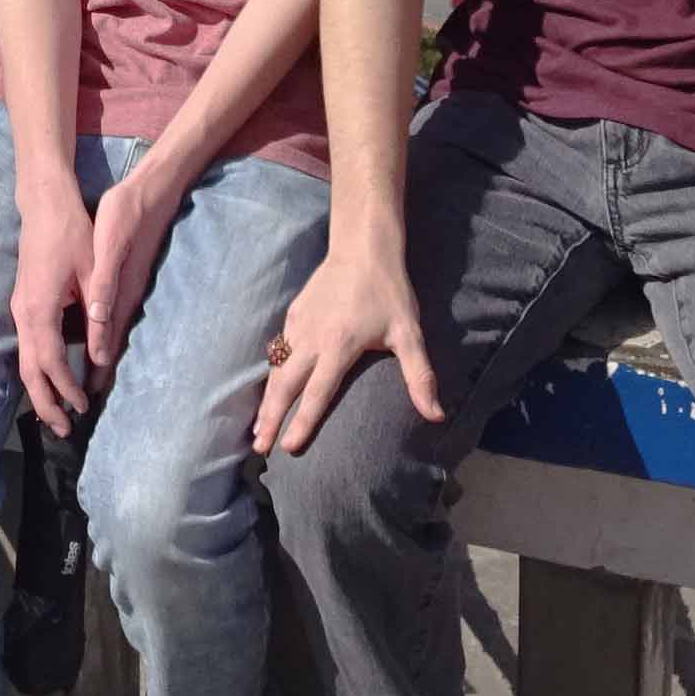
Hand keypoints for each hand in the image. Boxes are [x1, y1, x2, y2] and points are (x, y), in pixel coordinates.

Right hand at [8, 179, 96, 434]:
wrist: (44, 204)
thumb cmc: (71, 233)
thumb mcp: (91, 270)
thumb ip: (95, 313)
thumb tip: (100, 355)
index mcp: (39, 308)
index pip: (50, 361)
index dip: (66, 389)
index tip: (84, 407)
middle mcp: (24, 313)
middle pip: (30, 369)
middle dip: (45, 402)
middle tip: (64, 430)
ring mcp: (20, 308)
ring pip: (25, 360)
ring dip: (41, 389)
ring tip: (58, 414)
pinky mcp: (23, 303)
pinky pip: (28, 346)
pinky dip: (39, 369)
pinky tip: (53, 378)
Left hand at [83, 151, 195, 382]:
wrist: (154, 192)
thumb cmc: (127, 214)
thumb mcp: (110, 245)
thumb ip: (104, 283)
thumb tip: (97, 319)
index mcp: (119, 291)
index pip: (105, 340)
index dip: (96, 369)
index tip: (86, 396)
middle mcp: (127, 295)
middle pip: (111, 341)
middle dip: (101, 371)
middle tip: (90, 399)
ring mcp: (131, 287)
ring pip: (115, 330)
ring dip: (105, 354)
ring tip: (96, 378)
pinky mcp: (130, 277)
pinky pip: (117, 314)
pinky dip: (109, 332)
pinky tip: (105, 336)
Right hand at [252, 244, 441, 456]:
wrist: (362, 247)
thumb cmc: (388, 292)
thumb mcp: (409, 333)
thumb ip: (420, 376)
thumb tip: (436, 416)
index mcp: (338, 346)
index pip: (317, 393)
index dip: (303, 423)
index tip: (290, 448)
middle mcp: (312, 339)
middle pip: (286, 385)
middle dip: (271, 418)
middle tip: (260, 447)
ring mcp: (299, 325)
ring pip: (276, 369)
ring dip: (266, 400)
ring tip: (258, 427)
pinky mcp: (293, 313)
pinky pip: (278, 350)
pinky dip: (271, 373)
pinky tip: (269, 388)